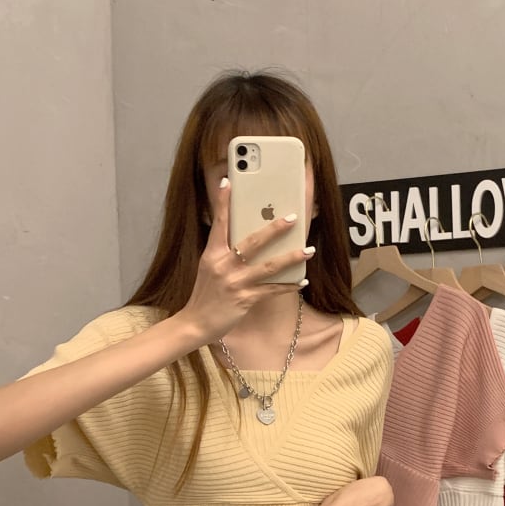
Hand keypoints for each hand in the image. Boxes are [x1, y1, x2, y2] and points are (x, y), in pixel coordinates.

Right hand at [176, 177, 312, 342]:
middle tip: (293, 218)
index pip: (219, 223)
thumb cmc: (205, 294)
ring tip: (308, 250)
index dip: (222, 202)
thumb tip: (246, 240)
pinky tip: (302, 281)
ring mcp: (235, 282)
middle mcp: (224, 265)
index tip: (228, 182)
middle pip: (253, 242)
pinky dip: (288, 286)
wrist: (195, 323)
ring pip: (269, 266)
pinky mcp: (245, 299)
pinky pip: (272, 290)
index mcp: (212, 254)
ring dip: (291, 258)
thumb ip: (224, 253)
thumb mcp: (209, 268)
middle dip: (275, 229)